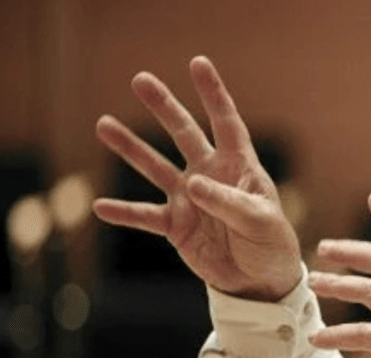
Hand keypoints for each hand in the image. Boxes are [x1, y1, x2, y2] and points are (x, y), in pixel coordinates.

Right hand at [92, 56, 300, 301]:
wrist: (260, 282)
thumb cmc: (271, 245)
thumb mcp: (260, 221)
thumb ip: (229, 202)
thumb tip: (193, 184)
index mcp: (239, 166)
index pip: (226, 123)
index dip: (214, 94)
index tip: (198, 63)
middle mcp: (210, 175)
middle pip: (184, 133)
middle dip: (164, 107)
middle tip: (141, 79)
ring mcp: (189, 199)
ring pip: (155, 167)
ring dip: (131, 148)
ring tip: (104, 124)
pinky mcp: (175, 226)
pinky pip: (145, 216)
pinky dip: (124, 212)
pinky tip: (99, 205)